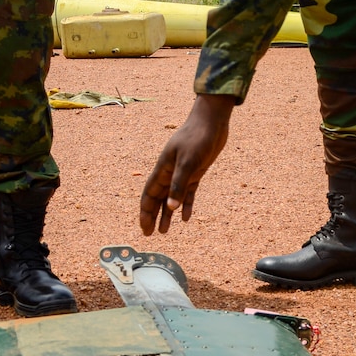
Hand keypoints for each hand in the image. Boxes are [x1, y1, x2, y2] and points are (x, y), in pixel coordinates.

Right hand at [139, 94, 235, 232]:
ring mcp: (183, 173)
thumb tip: (170, 207)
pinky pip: (187, 193)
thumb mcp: (188, 162)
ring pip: (171, 198)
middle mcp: (170, 173)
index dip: (145, 212)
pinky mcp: (196, 172)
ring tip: (165, 231)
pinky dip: (185, 205)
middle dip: (153, 216)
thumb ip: (178, 185)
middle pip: (158, 199)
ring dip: (167, 214)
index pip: (149, 195)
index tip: (144, 228)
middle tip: (150, 234)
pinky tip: (185, 217)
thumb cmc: (197, 138)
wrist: (211, 121)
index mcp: (163, 169)